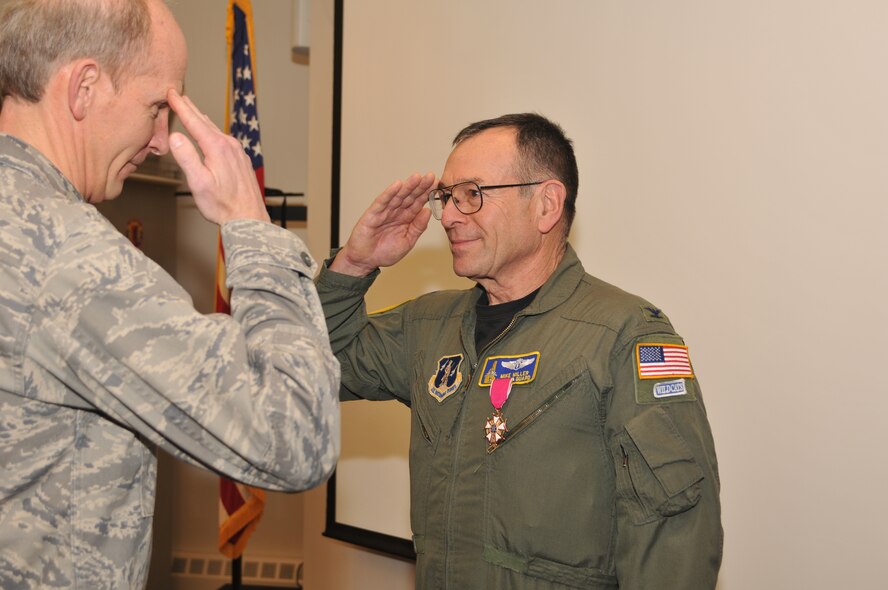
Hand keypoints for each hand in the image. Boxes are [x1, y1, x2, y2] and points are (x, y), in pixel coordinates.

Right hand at [167, 90, 269, 224]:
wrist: (248, 217)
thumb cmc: (222, 204)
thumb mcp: (198, 183)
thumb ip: (187, 158)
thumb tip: (175, 136)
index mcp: (216, 147)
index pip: (193, 122)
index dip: (180, 106)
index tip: (171, 92)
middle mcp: (229, 145)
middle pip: (205, 122)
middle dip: (190, 108)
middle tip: (178, 94)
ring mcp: (237, 151)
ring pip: (215, 130)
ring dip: (201, 118)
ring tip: (191, 109)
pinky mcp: (241, 159)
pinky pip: (223, 138)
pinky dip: (212, 131)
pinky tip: (210, 133)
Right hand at [331, 173, 435, 275]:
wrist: (365, 261)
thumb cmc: (385, 252)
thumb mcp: (407, 241)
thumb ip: (418, 227)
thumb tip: (428, 211)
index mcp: (406, 218)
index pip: (418, 203)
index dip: (427, 193)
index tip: (437, 184)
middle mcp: (396, 212)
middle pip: (410, 196)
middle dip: (420, 186)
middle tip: (430, 176)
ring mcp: (385, 212)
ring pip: (398, 196)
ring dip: (407, 186)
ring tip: (417, 177)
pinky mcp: (372, 214)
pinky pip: (382, 202)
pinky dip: (389, 193)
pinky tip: (397, 185)